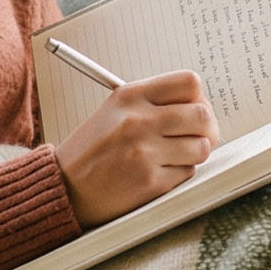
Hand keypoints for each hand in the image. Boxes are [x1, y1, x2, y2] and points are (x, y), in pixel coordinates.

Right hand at [54, 71, 220, 228]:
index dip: (198, 98)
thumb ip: (154, 103)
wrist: (65, 187)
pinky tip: (158, 172)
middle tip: (197, 136)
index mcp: (130, 96)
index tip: (194, 109)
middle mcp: (138, 120)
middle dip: (205, 128)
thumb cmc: (93, 149)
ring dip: (193, 153)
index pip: (189, 83)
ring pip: (201, 147)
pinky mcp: (150, 182)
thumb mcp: (115, 110)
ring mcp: (144, 152)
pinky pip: (188, 173)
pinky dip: (179, 173)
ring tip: (173, 156)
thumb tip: (201, 107)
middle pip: (203, 115)